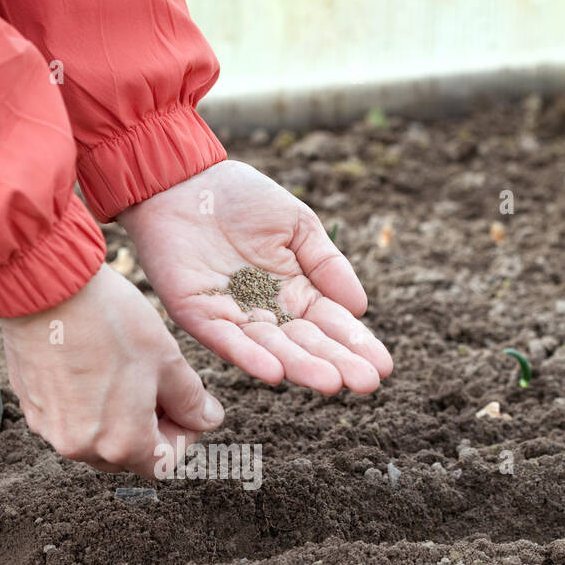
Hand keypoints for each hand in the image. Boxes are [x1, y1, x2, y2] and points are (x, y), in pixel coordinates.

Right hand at [1, 263, 223, 475]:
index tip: (189, 408)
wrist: (47, 287)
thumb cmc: (111, 322)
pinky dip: (87, 407)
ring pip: (97, 440)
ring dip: (119, 420)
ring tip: (126, 377)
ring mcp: (51, 430)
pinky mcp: (32, 408)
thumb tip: (207, 420)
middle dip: (151, 430)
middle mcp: (82, 447)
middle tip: (160, 390)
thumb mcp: (167, 360)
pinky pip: (68, 421)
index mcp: (122, 443)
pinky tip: (93, 370)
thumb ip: (192, 401)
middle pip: (128, 456)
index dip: (184, 437)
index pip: (164, 463)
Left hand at [120, 160, 391, 394]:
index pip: (332, 324)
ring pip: (272, 349)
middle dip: (337, 363)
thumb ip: (327, 264)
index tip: (383, 366)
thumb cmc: (241, 198)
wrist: (182, 180)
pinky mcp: (199, 316)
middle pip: (307, 343)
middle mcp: (268, 312)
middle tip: (366, 384)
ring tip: (331, 383)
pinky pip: (227, 342)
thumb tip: (360, 308)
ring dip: (301, 367)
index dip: (357, 344)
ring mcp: (234, 317)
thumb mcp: (298, 225)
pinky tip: (274, 373)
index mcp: (296, 291)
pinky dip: (250, 358)